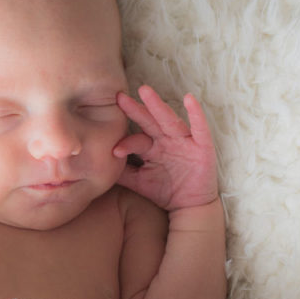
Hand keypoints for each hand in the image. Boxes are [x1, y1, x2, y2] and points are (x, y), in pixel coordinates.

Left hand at [113, 85, 217, 210]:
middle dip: (135, 109)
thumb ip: (121, 172)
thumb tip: (97, 165)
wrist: (189, 207)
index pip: (136, 139)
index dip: (127, 143)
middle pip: (149, 121)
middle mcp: (165, 140)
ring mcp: (183, 141)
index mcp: (151, 147)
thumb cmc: (164, 190)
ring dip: (157, 105)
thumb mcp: (139, 181)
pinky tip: (189, 99)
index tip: (115, 150)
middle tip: (119, 97)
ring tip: (145, 91)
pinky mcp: (202, 146)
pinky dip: (195, 113)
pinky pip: (199, 127)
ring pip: (169, 120)